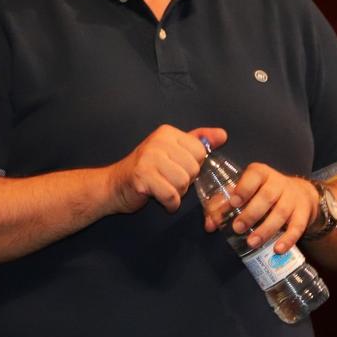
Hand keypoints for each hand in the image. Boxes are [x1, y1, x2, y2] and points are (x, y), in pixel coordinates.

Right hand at [108, 125, 226, 213]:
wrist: (114, 186)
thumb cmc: (145, 171)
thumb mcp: (172, 151)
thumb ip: (197, 141)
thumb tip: (222, 135)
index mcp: (167, 133)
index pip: (200, 151)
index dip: (192, 166)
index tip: (175, 168)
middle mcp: (157, 142)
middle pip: (193, 168)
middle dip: (185, 181)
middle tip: (166, 180)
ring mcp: (148, 158)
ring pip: (183, 182)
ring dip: (176, 193)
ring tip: (162, 188)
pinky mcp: (142, 177)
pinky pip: (171, 195)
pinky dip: (170, 204)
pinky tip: (161, 199)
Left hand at [207, 164, 317, 253]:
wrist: (300, 193)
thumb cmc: (264, 192)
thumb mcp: (248, 191)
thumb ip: (226, 205)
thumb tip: (210, 224)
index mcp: (261, 173)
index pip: (254, 175)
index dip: (244, 188)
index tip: (234, 202)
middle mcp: (278, 183)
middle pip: (267, 197)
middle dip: (251, 213)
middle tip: (237, 228)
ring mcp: (293, 198)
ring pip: (281, 213)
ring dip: (266, 229)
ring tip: (252, 243)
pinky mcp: (303, 213)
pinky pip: (297, 226)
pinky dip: (288, 239)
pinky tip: (277, 249)